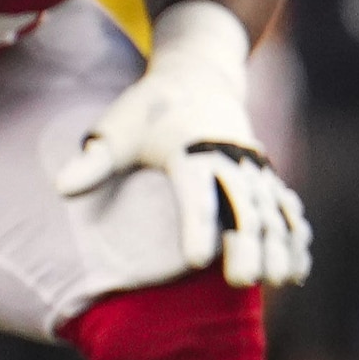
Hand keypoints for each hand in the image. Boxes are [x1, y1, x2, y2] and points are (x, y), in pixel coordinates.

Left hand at [60, 0, 308, 288]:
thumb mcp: (116, 129)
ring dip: (279, 244)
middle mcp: (228, 156)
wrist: (198, 76)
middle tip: (241, 283)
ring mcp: (251, 166)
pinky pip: (286, 207)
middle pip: (243, 205)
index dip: (197, 226)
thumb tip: (61, 189)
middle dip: (248, 244)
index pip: (196, 192)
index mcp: (190, 148)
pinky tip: (298, 269)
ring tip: (279, 281)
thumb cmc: (147, 110)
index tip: (196, 262)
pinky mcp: (263, 174)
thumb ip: (92, 161)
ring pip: (271, 208)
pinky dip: (295, 236)